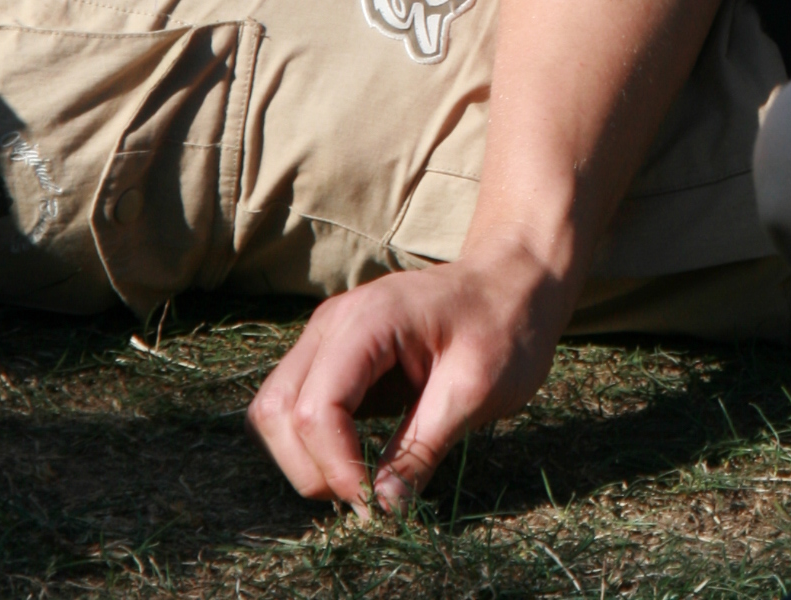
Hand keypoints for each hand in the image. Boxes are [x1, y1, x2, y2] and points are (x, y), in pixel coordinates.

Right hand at [246, 234, 574, 513]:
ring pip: (273, 410)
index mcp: (369, 320)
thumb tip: (380, 511)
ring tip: (358, 483)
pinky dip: (311, 444)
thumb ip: (422, 449)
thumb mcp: (475, 391)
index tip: (375, 504)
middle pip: (277, 411)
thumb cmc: (505, 325)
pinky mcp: (334, 355)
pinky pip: (295, 405)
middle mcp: (334, 323)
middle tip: (366, 499)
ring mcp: (328, 335)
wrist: (517, 279)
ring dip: (303, 460)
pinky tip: (355, 460)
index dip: (336, 469)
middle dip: (311, 469)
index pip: (316, 409)